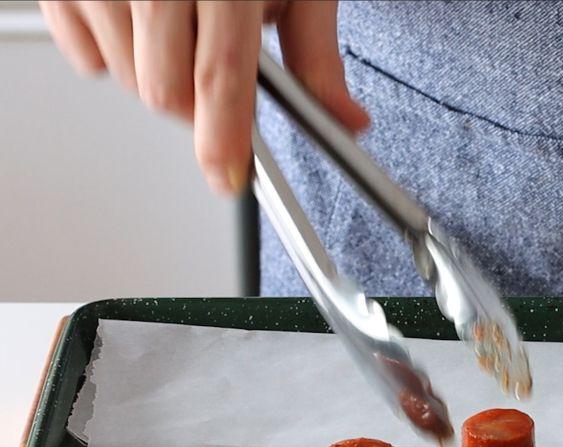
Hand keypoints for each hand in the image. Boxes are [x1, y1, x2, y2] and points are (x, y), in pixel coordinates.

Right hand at [39, 0, 369, 193]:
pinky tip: (141, 19)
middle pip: (165, 91)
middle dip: (197, 107)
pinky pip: (84, 54)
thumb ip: (316, 56)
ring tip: (182, 30)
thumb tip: (343, 120)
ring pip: (125, 78)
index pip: (219, 75)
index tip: (227, 175)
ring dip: (158, 77)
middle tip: (218, 71)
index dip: (222, 136)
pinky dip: (113, 51)